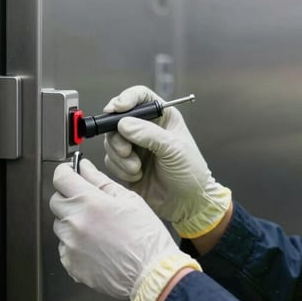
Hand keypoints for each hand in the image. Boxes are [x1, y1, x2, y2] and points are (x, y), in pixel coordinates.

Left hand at [50, 159, 200, 300]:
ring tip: (97, 229)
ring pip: (59, 225)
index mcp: (90, 202)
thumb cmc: (146, 238)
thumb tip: (84, 168)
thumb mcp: (129, 200)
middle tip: (88, 203)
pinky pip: (64, 247)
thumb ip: (101, 181)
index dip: (64, 172)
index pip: (61, 178)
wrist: (151, 274)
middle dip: (68, 197)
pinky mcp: (71, 264)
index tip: (69, 172)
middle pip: (56, 201)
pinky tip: (95, 246)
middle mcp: (76, 223)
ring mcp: (71, 246)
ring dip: (72, 222)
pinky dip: (75, 244)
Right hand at [103, 85, 230, 237]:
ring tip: (136, 168)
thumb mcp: (174, 149)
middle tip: (126, 150)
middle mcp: (146, 128)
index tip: (116, 109)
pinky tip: (136, 176)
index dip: (125, 99)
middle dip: (118, 136)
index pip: (139, 96)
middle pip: (117, 119)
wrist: (188, 203)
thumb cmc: (190, 172)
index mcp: (162, 117)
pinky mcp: (125, 164)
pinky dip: (120, 169)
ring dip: (120, 156)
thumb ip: (149, 134)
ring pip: (111, 141)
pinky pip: (110, 160)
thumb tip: (123, 123)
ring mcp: (134, 146)